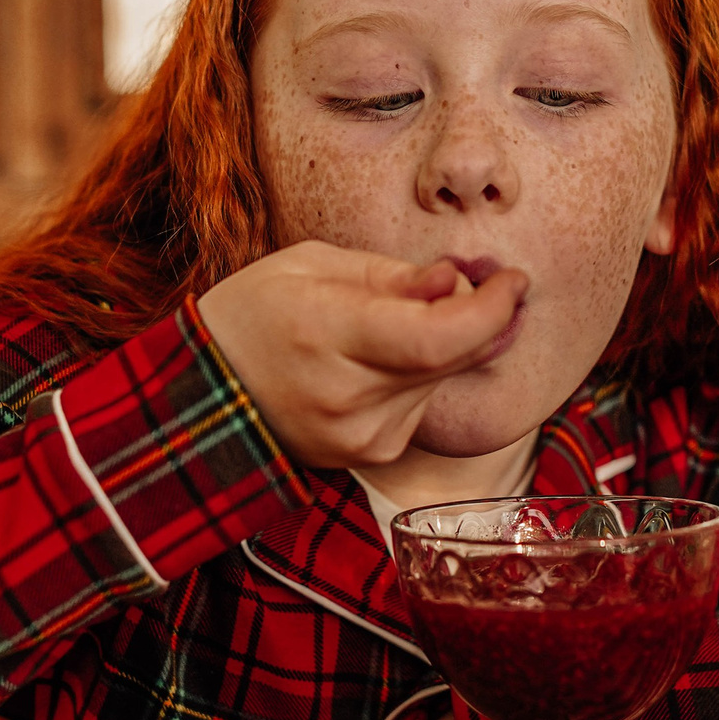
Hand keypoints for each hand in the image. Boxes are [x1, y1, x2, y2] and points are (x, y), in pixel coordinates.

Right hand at [196, 240, 527, 468]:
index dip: (490, 309)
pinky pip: (423, 403)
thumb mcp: (310, 265)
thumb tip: (457, 282)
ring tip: (389, 323)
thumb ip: (393, 275)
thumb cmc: (253, 314)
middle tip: (483, 284)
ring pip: (443, 380)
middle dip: (480, 317)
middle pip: (452, 358)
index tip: (513, 280)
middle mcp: (348, 397)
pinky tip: (379, 361)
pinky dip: (419, 374)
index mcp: (326, 334)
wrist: (204, 394)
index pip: (439, 337)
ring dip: (443, 345)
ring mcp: (361, 436)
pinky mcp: (371, 455)